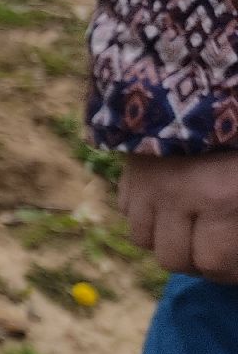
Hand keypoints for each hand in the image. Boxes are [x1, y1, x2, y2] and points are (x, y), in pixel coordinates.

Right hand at [120, 152, 237, 283]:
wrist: (209, 80)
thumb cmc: (237, 145)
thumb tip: (235, 256)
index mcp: (221, 198)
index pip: (213, 262)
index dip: (227, 273)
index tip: (235, 268)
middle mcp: (175, 197)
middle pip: (171, 259)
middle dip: (193, 263)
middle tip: (212, 252)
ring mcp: (145, 185)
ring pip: (142, 239)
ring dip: (164, 240)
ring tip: (186, 229)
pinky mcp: (128, 172)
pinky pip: (126, 211)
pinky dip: (145, 216)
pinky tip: (165, 204)